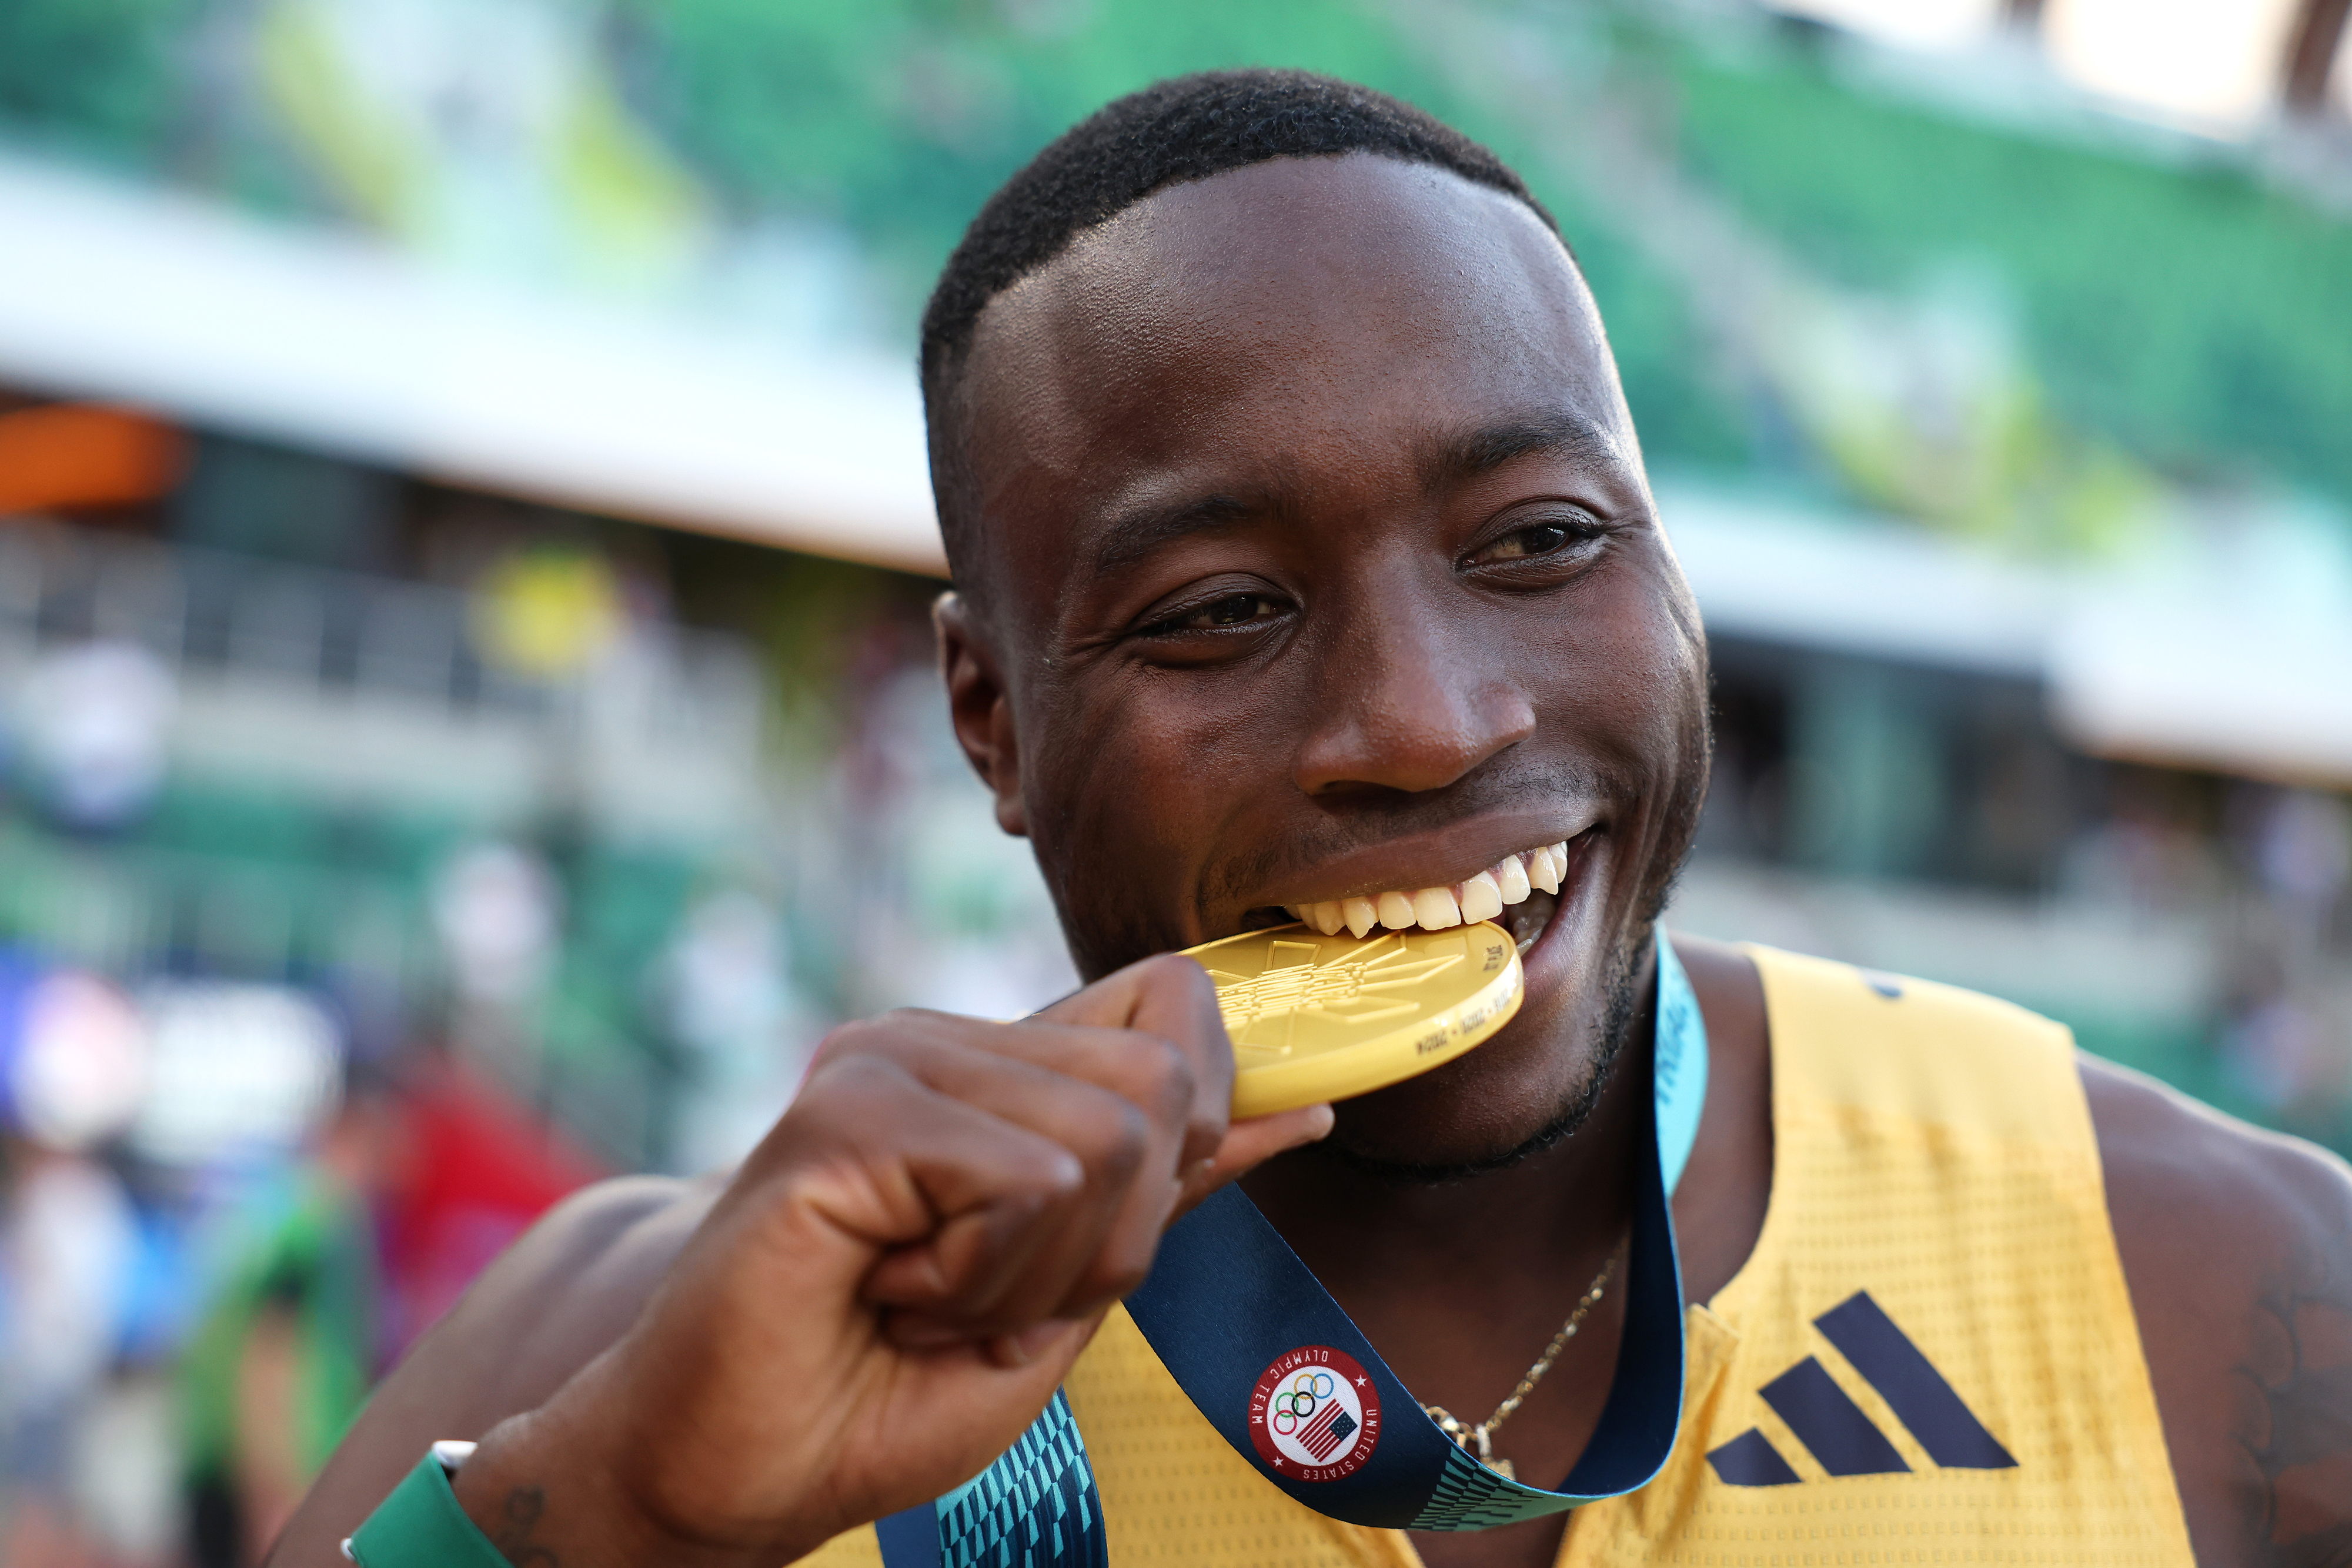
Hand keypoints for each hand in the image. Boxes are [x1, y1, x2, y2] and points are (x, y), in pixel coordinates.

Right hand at [448, 953, 1331, 1567]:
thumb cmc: (881, 1393)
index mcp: (1000, 1068)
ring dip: (1036, 1275)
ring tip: (926, 1301)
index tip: (1124, 1225)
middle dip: (1115, 1237)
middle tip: (988, 1298)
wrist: (727, 1471)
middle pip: (1162, 1083)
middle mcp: (945, 1038)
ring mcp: (887, 1059)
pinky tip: (887, 1294)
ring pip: (1103, 1141)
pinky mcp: (844, 1110)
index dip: (1209, 1109)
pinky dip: (979, 1280)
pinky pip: (1023, 1183)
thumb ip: (1170, 1187)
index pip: (1173, 1000)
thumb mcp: (1068, 1290)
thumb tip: (1313, 1105)